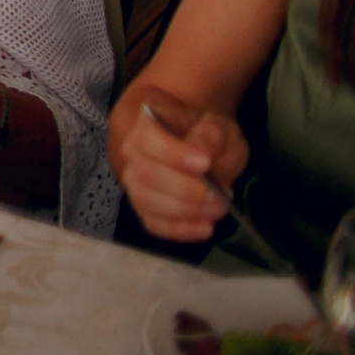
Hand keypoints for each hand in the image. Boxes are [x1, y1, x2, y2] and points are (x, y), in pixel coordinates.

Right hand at [113, 89, 249, 241]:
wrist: (208, 155)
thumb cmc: (211, 139)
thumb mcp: (220, 129)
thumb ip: (210, 136)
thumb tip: (201, 155)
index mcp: (148, 125)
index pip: (149, 139)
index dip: (174, 154)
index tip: (205, 164)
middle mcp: (133, 154)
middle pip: (146, 175)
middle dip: (186, 190)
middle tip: (220, 195)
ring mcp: (136, 183)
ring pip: (147, 201)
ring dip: (185, 211)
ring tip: (218, 208)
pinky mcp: (145, 209)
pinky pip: (154, 224)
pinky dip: (180, 230)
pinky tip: (205, 228)